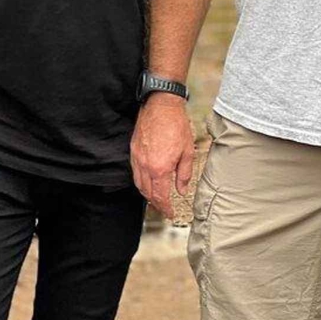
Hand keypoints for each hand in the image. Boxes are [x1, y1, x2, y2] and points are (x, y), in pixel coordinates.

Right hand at [130, 94, 194, 218]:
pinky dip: (141, 181)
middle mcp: (145, 166)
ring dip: (147, 194)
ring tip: (156, 197)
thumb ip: (183, 174)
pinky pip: (134, 172)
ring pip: (138, 184)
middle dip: (156, 203)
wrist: (161, 105)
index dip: (166, 208)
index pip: (161, 196)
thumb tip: (181, 190)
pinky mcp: (133, 150)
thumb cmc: (176, 125)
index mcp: (160, 168)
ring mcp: (137, 158)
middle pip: (147, 193)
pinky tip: (148, 180)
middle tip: (164, 208)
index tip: (170, 214)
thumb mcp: (187, 151)